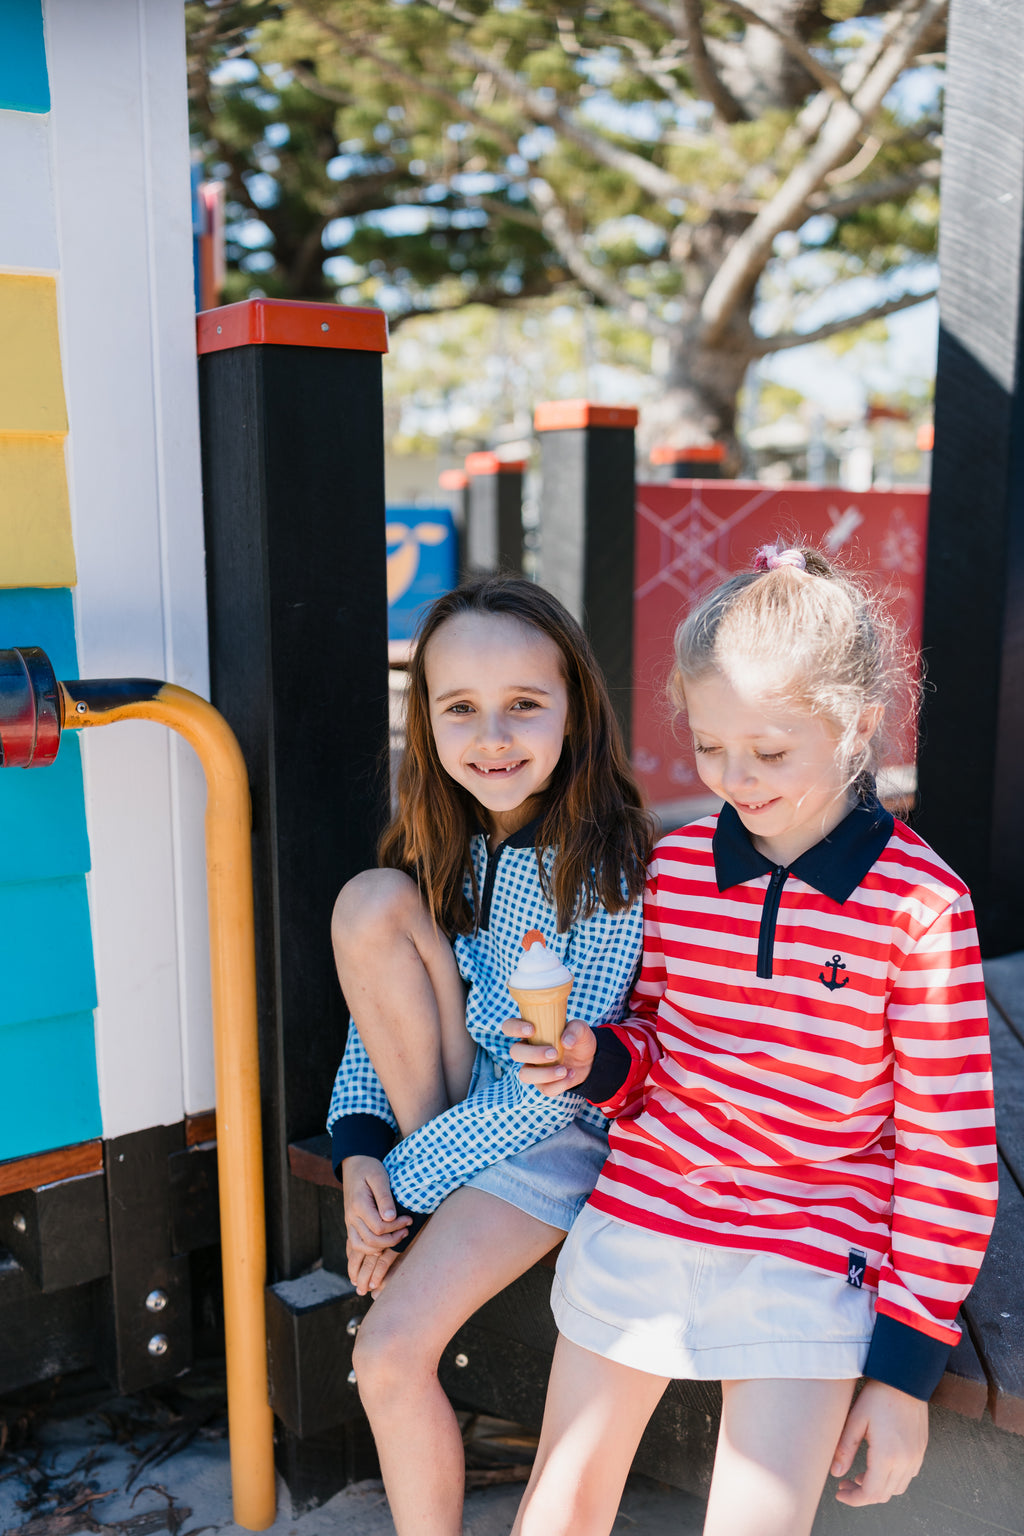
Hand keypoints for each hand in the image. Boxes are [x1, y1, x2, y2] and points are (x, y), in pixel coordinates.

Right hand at [341, 1155, 410, 1294]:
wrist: (354, 1164)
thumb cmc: (369, 1168)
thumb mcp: (379, 1176)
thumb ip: (384, 1197)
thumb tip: (390, 1218)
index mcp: (358, 1204)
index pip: (378, 1227)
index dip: (396, 1227)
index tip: (410, 1220)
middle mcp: (351, 1216)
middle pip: (371, 1241)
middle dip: (392, 1240)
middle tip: (407, 1230)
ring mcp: (349, 1222)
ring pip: (360, 1247)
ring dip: (380, 1248)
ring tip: (398, 1238)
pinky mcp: (351, 1224)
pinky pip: (356, 1244)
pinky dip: (369, 1249)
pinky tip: (384, 1246)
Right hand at [501, 1016, 596, 1095]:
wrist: (588, 1060)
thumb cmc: (577, 1039)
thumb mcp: (581, 1029)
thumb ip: (575, 1030)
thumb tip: (565, 1042)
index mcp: (531, 1032)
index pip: (509, 1027)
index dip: (514, 1028)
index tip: (532, 1030)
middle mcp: (527, 1050)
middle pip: (515, 1053)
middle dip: (533, 1054)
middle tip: (554, 1053)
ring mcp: (533, 1069)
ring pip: (524, 1075)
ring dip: (544, 1074)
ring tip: (563, 1070)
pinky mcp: (543, 1084)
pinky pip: (544, 1089)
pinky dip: (559, 1084)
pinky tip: (571, 1075)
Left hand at [831, 1379, 927, 1504]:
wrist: (905, 1378)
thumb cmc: (879, 1395)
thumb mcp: (855, 1420)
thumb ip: (845, 1449)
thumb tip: (836, 1473)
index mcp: (887, 1456)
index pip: (871, 1493)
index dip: (854, 1498)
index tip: (840, 1493)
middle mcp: (906, 1461)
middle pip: (884, 1494)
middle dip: (862, 1494)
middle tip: (845, 1484)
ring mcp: (916, 1457)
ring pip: (897, 1488)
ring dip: (878, 1488)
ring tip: (859, 1475)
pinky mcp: (921, 1450)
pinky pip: (908, 1476)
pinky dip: (892, 1479)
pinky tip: (879, 1466)